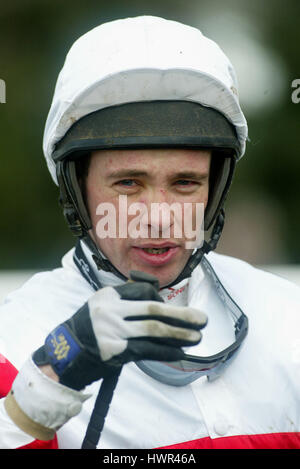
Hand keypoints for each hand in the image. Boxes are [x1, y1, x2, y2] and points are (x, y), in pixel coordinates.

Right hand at [33, 280, 206, 389]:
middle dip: (181, 315)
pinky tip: (180, 352)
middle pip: (154, 309)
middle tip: (203, 319)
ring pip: (153, 330)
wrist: (66, 352)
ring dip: (179, 334)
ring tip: (198, 337)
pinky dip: (165, 351)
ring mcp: (113, 331)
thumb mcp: (103, 303)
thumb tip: (157, 290)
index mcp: (109, 294)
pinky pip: (146, 350)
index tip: (170, 309)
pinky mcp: (115, 351)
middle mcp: (111, 310)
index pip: (144, 291)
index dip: (161, 300)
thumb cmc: (90, 326)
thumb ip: (127, 295)